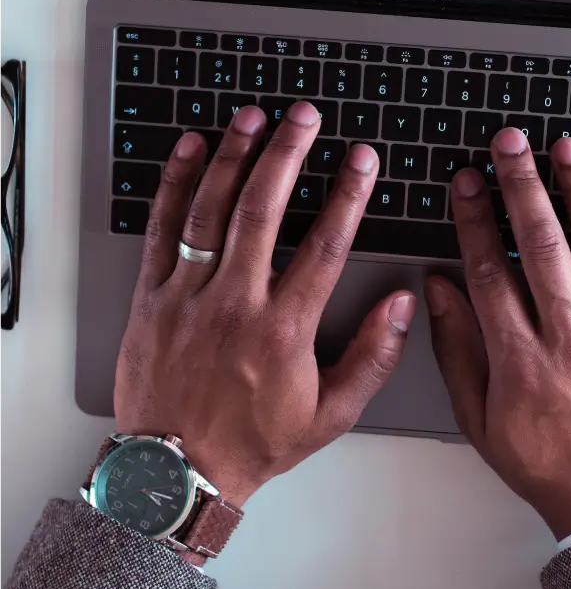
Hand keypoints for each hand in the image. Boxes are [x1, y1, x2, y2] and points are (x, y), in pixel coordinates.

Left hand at [114, 103, 415, 506]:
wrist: (175, 472)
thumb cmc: (255, 441)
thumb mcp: (331, 414)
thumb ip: (373, 357)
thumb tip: (401, 305)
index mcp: (284, 330)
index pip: (325, 246)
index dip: (348, 195)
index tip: (360, 159)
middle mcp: (236, 303)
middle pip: (265, 209)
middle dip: (287, 153)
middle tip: (303, 116)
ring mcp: (189, 296)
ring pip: (213, 209)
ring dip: (235, 157)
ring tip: (252, 117)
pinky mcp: (151, 298)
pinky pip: (162, 229)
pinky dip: (176, 185)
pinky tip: (193, 151)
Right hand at [425, 130, 570, 539]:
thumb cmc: (545, 463)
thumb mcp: (479, 418)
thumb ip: (457, 350)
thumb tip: (438, 288)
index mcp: (520, 359)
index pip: (489, 271)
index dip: (474, 220)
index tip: (467, 182)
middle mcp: (570, 340)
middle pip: (542, 247)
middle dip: (520, 187)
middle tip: (508, 144)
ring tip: (564, 148)